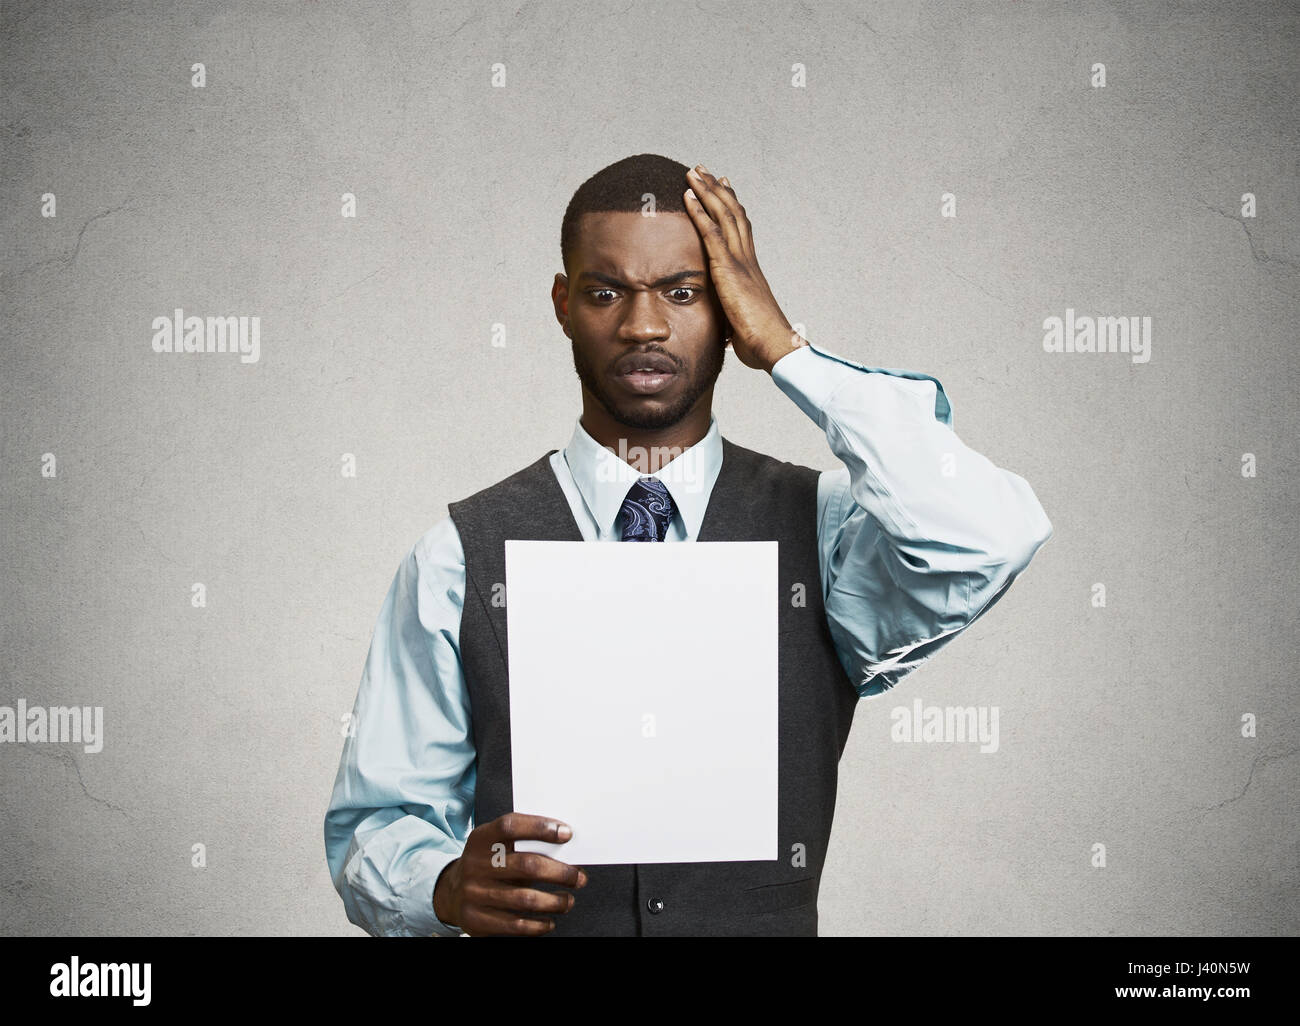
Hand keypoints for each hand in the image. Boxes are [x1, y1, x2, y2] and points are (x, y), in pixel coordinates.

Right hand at [432, 812, 587, 935]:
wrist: (452, 892)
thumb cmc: (487, 864)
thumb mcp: (494, 845)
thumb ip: (522, 842)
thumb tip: (565, 846)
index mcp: (480, 839)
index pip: (510, 825)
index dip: (539, 827)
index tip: (566, 833)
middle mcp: (475, 865)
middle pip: (526, 865)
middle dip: (560, 873)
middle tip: (578, 877)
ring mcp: (474, 893)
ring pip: (525, 899)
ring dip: (555, 902)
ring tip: (568, 901)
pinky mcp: (476, 920)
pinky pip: (515, 925)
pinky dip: (539, 924)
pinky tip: (549, 919)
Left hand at [683, 165, 805, 372]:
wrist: (774, 346)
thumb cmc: (760, 341)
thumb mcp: (741, 322)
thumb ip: (733, 315)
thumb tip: (728, 328)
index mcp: (750, 269)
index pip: (741, 228)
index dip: (732, 205)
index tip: (723, 186)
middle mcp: (747, 258)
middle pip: (733, 213)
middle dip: (717, 189)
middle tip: (704, 169)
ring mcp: (740, 261)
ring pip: (724, 215)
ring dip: (707, 191)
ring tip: (693, 172)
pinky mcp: (729, 269)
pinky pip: (712, 233)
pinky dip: (700, 212)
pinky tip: (689, 196)